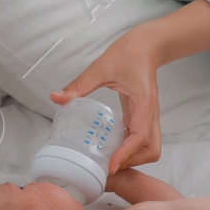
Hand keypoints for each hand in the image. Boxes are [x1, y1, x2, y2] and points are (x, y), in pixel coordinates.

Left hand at [50, 29, 163, 173]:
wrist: (148, 45)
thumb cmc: (129, 53)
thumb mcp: (101, 67)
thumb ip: (79, 85)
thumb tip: (56, 98)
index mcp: (144, 102)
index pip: (141, 136)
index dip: (127, 153)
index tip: (111, 165)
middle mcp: (151, 113)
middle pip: (153, 149)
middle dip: (134, 161)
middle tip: (109, 165)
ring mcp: (150, 115)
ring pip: (151, 147)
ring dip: (135, 158)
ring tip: (111, 160)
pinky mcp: (145, 115)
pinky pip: (143, 139)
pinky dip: (131, 149)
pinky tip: (113, 147)